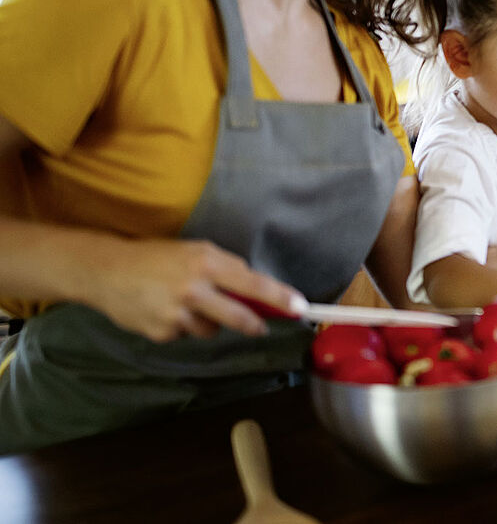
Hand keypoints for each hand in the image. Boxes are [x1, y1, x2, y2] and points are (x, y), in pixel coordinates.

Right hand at [83, 238, 299, 342]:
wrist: (106, 271)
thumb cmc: (157, 258)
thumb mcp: (196, 252)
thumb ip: (226, 270)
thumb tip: (257, 292)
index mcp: (206, 263)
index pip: (252, 283)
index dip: (279, 298)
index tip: (300, 308)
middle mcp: (193, 289)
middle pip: (238, 317)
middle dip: (254, 324)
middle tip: (261, 326)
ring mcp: (176, 313)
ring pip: (212, 330)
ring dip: (209, 321)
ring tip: (187, 303)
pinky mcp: (162, 332)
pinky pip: (186, 334)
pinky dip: (183, 326)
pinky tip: (166, 311)